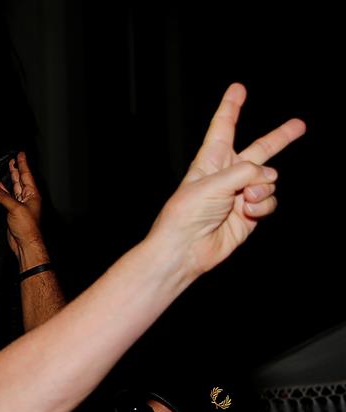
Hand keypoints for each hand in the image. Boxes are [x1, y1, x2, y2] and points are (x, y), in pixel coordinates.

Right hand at [0, 152, 44, 265]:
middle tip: (14, 159)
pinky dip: (3, 192)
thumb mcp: (15, 209)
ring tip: (8, 169)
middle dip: (17, 169)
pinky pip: (8, 198)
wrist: (25, 243)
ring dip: (11, 179)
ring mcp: (20, 205)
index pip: (26, 175)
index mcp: (32, 195)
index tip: (20, 155)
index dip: (23, 164)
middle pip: (21, 180)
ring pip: (14, 188)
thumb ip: (4, 197)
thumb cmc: (27, 227)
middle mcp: (27, 198)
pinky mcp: (13, 212)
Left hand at [148, 83, 304, 276]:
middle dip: (280, 137)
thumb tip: (268, 179)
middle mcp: (228, 174)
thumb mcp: (212, 182)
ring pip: (269, 180)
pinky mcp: (250, 213)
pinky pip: (269, 201)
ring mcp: (241, 194)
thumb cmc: (187, 213)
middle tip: (299, 125)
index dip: (231, 107)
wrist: (186, 248)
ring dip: (261, 188)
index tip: (238, 89)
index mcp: (210, 160)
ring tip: (244, 200)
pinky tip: (247, 212)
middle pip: (261, 149)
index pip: (223, 127)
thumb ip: (245, 171)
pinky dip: (262, 206)